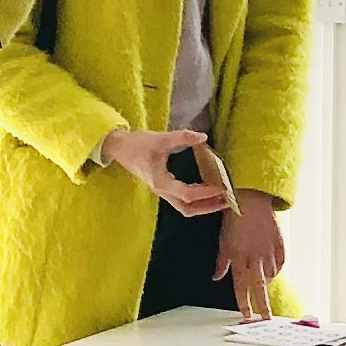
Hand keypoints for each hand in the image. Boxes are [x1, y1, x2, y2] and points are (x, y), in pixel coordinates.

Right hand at [101, 127, 230, 215]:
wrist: (119, 147)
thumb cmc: (137, 144)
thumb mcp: (160, 139)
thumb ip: (182, 137)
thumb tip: (203, 137)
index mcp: (161, 183)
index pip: (188, 194)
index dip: (206, 193)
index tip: (221, 188)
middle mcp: (162, 190)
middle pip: (187, 209)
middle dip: (208, 207)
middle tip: (227, 201)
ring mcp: (162, 190)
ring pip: (184, 207)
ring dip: (203, 205)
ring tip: (220, 198)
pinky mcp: (163, 186)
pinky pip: (182, 198)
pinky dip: (196, 198)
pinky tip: (207, 188)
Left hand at [217, 197, 286, 318]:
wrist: (251, 199)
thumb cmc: (234, 219)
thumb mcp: (223, 241)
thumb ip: (222, 262)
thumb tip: (217, 277)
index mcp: (239, 258)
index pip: (241, 287)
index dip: (244, 303)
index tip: (247, 315)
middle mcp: (254, 257)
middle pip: (259, 287)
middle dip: (263, 305)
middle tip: (266, 319)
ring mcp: (268, 251)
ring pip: (271, 275)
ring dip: (267, 282)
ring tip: (264, 285)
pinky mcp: (279, 243)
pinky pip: (280, 262)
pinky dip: (277, 268)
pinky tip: (273, 270)